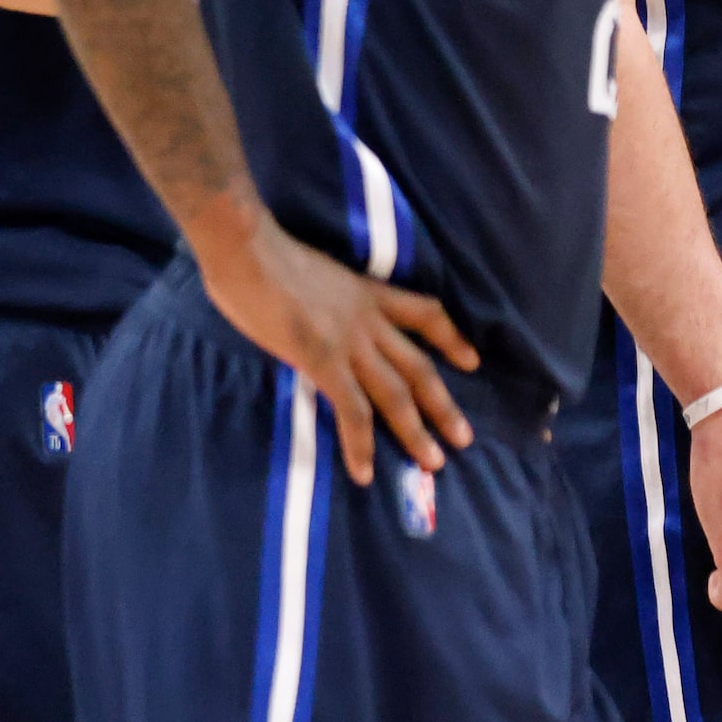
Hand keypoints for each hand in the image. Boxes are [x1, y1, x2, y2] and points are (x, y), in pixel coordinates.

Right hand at [199, 217, 479, 485]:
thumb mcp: (318, 275)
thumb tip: (321, 320)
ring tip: (433, 462)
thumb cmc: (267, 256)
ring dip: (415, 431)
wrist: (249, 249)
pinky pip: (351, 410)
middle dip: (443, 405)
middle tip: (464, 437)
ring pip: (396, 393)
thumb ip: (330, 300)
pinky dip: (360, 444)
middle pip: (419, 367)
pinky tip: (365, 472)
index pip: (426, 313)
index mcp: (370, 293)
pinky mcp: (324, 361)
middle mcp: (370, 320)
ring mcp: (350, 342)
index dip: (452, 338)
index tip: (471, 361)